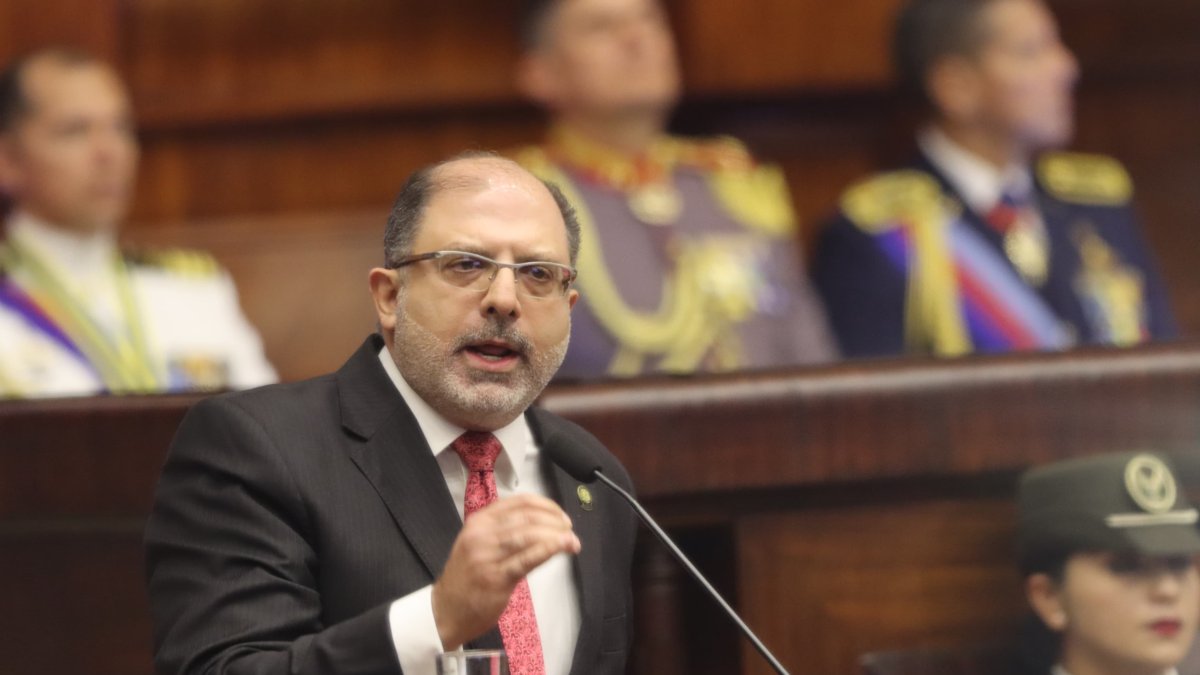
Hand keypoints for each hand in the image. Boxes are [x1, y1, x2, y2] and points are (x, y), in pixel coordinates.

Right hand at [431, 494, 580, 649]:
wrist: (445, 610)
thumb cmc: (467, 576)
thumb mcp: (478, 542)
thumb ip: (504, 530)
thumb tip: (543, 523)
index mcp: (479, 520)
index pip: (519, 502)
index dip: (546, 505)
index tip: (561, 515)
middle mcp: (482, 534)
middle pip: (527, 517)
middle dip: (555, 521)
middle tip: (569, 530)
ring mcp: (487, 556)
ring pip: (529, 535)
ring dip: (556, 536)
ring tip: (572, 542)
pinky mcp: (496, 578)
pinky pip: (527, 559)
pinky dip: (548, 550)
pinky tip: (562, 548)